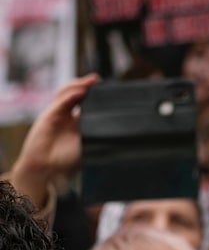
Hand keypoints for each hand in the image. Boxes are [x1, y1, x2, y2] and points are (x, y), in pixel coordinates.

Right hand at [10, 74, 99, 208]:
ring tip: (93, 80)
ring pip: (68, 92)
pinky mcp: (48, 116)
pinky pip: (60, 102)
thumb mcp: (89, 147)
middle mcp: (68, 115)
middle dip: (89, 85)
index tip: (112, 91)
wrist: (45, 169)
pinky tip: (81, 92)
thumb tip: (122, 134)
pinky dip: (70, 95)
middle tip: (101, 81)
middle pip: (78, 93)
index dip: (98, 95)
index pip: (89, 102)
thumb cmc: (66, 162)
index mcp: (80, 122)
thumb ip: (100, 137)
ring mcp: (58, 113)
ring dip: (80, 84)